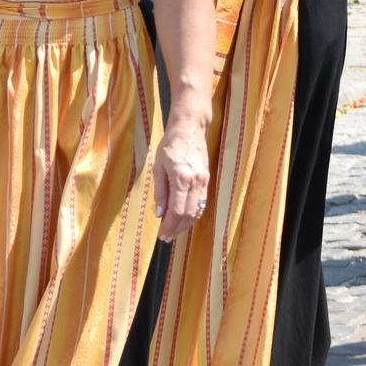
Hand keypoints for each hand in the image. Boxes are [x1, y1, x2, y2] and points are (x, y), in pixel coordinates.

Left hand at [152, 118, 209, 242]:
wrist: (189, 128)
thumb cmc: (170, 144)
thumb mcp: (158, 167)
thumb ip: (160, 191)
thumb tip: (160, 213)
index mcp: (182, 178)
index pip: (177, 210)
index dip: (169, 226)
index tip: (161, 235)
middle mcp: (196, 182)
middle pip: (188, 214)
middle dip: (177, 229)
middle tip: (166, 238)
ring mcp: (204, 181)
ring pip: (197, 211)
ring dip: (185, 224)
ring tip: (173, 232)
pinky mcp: (207, 180)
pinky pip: (201, 203)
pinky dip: (193, 214)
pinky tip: (184, 219)